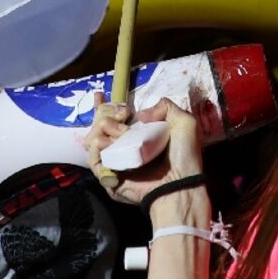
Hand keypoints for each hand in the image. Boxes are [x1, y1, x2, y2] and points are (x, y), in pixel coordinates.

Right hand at [85, 93, 206, 206]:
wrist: (180, 182)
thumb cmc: (184, 154)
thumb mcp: (184, 121)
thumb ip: (165, 107)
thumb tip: (139, 114)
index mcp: (138, 135)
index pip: (113, 119)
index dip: (103, 107)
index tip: (99, 96)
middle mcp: (124, 147)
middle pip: (99, 126)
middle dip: (105, 114)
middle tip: (122, 116)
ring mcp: (116, 162)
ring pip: (93, 140)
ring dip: (104, 129)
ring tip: (122, 132)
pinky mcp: (109, 177)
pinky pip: (94, 159)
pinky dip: (98, 148)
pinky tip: (111, 143)